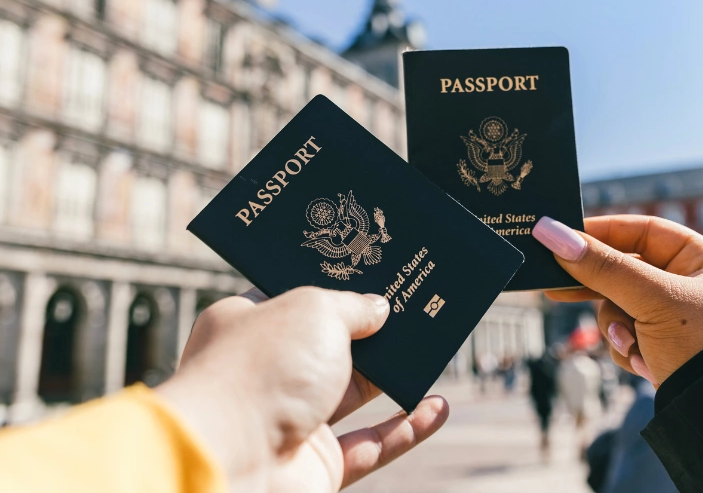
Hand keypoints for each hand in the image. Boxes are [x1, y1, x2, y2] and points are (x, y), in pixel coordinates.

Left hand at [156, 287, 448, 491]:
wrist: (231, 460)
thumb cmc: (261, 369)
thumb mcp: (314, 310)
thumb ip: (352, 306)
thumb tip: (378, 308)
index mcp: (247, 324)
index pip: (293, 296)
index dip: (333, 283)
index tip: (371, 270)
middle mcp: (266, 371)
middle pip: (329, 345)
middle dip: (371, 330)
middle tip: (411, 307)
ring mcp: (291, 420)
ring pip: (354, 394)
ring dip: (394, 376)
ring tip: (432, 350)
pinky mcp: (315, 464)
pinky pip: (371, 445)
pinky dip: (406, 429)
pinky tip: (437, 408)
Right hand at [533, 215, 702, 383]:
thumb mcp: (653, 299)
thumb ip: (602, 267)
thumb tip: (550, 232)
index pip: (644, 232)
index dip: (603, 233)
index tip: (562, 237)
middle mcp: (693, 287)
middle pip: (626, 272)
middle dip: (599, 288)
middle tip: (555, 288)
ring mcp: (677, 321)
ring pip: (619, 308)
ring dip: (617, 328)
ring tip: (631, 345)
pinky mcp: (665, 350)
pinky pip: (627, 337)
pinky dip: (628, 350)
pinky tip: (645, 364)